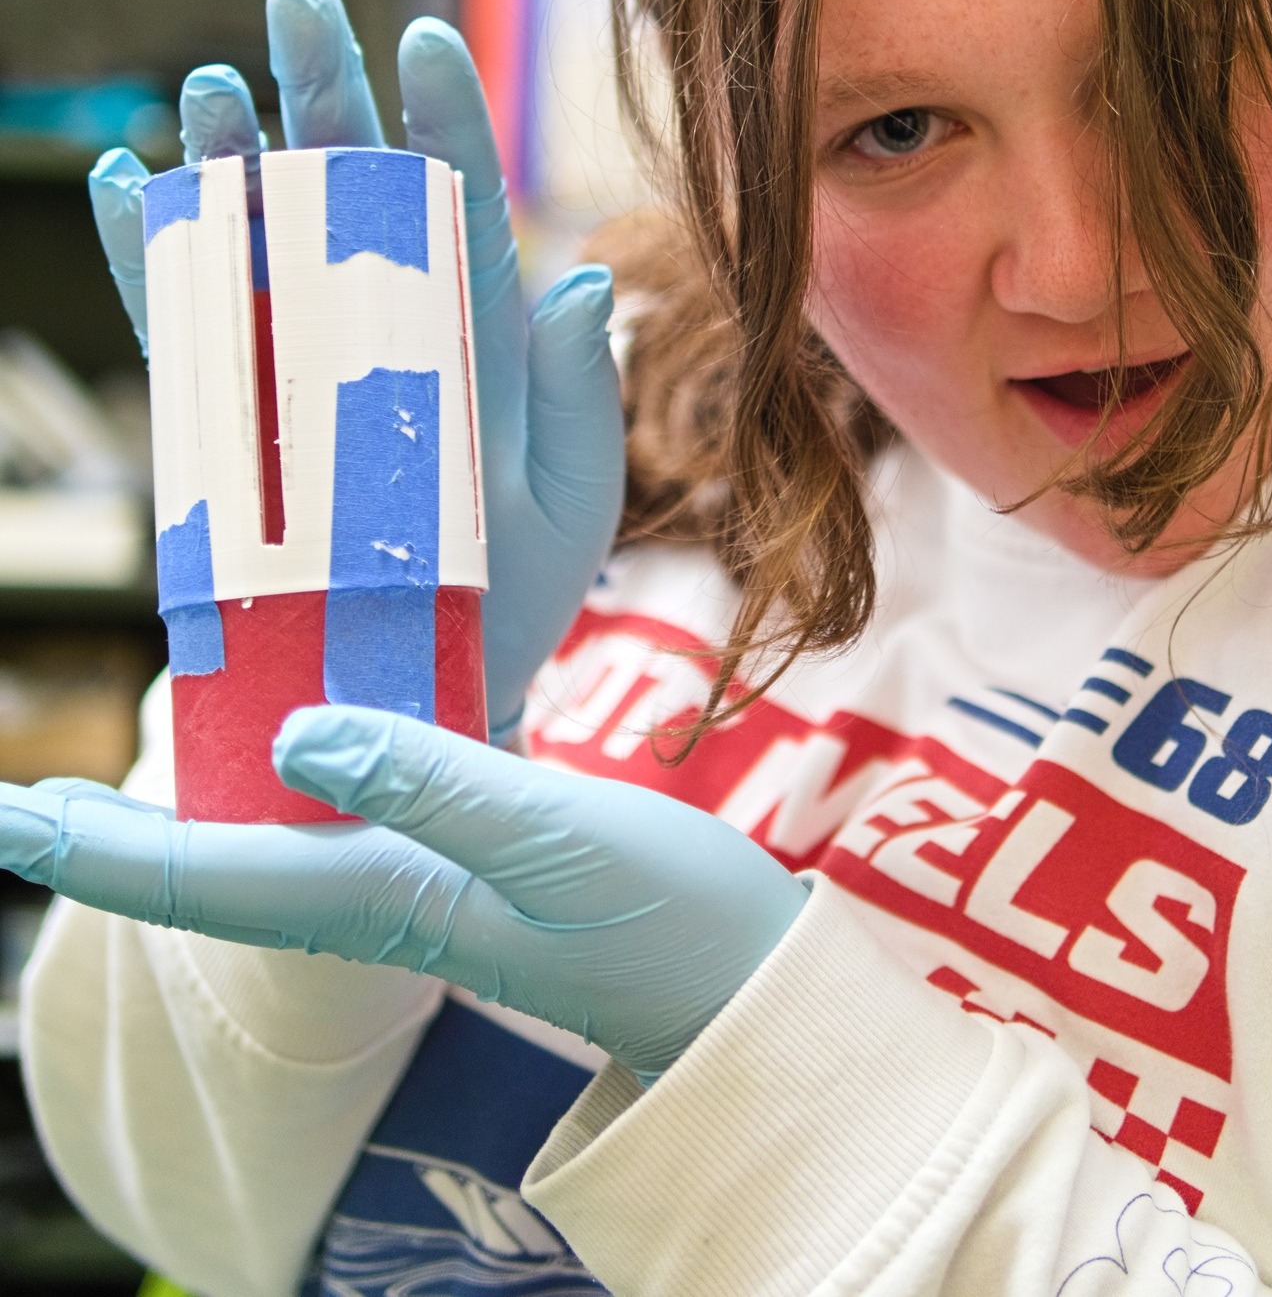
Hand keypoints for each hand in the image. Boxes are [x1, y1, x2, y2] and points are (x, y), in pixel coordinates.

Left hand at [0, 709, 806, 1081]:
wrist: (746, 988)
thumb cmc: (670, 924)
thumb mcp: (559, 839)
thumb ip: (435, 786)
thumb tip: (296, 734)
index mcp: (385, 894)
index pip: (210, 876)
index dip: (101, 850)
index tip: (7, 815)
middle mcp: (384, 892)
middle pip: (219, 865)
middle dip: (118, 838)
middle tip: (26, 799)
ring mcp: (426, 879)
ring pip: (277, 838)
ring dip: (195, 806)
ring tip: (131, 763)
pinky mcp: (471, 852)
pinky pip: (355, 809)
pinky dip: (302, 770)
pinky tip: (300, 738)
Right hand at [88, 0, 625, 737]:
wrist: (428, 685)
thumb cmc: (519, 593)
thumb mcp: (573, 500)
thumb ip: (581, 395)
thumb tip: (592, 281)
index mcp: (481, 337)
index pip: (466, 206)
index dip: (447, 121)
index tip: (425, 41)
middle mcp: (390, 330)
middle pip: (354, 189)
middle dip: (325, 91)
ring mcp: (308, 367)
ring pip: (264, 238)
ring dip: (233, 158)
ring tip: (206, 84)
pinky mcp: (240, 420)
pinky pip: (190, 326)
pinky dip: (156, 257)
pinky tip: (129, 186)